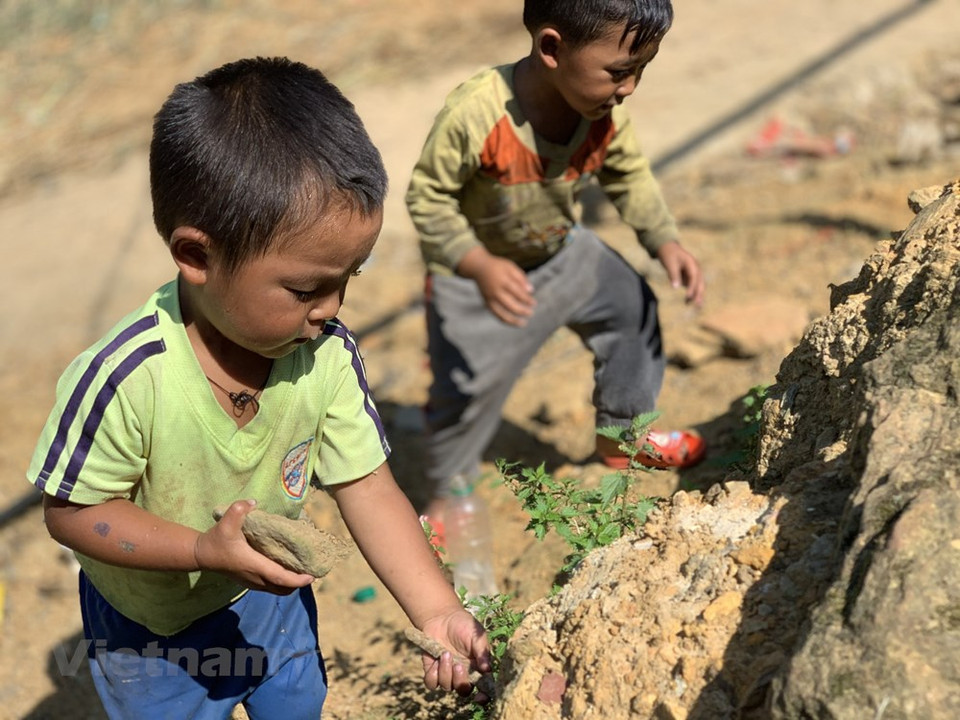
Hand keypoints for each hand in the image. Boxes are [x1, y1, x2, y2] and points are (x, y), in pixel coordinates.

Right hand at [194, 499, 314, 593]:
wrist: (202, 555)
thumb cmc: (216, 540)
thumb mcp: (225, 523)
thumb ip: (238, 510)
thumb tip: (253, 502)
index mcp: (254, 565)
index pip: (279, 578)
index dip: (296, 580)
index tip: (311, 577)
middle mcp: (255, 578)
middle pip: (283, 588)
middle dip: (298, 583)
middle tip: (313, 571)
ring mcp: (252, 582)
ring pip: (277, 590)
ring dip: (291, 584)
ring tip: (303, 571)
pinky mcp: (250, 582)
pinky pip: (271, 587)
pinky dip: (283, 583)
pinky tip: (288, 570)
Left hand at [419, 609, 491, 699]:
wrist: (442, 617)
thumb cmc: (464, 625)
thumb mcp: (477, 635)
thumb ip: (482, 651)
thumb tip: (487, 670)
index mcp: (478, 668)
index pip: (483, 689)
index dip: (483, 697)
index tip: (480, 697)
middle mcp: (463, 675)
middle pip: (463, 691)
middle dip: (460, 681)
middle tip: (458, 665)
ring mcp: (447, 674)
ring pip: (447, 687)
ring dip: (446, 672)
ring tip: (445, 654)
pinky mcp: (432, 671)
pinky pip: (431, 683)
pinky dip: (432, 675)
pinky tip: (435, 661)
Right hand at [457, 246, 535, 325]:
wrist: (478, 268)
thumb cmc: (498, 267)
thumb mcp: (510, 267)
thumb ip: (521, 278)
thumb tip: (531, 291)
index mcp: (503, 280)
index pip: (517, 293)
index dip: (526, 300)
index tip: (534, 304)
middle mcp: (495, 291)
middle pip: (510, 305)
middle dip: (521, 311)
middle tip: (531, 313)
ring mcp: (490, 298)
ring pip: (501, 313)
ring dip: (513, 320)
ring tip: (523, 324)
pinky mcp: (486, 302)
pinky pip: (495, 314)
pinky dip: (504, 320)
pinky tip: (513, 322)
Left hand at [657, 241, 704, 305]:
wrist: (667, 247)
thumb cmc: (668, 254)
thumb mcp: (669, 263)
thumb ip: (673, 275)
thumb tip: (676, 287)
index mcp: (692, 263)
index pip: (694, 277)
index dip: (692, 287)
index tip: (688, 296)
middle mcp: (695, 267)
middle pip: (700, 282)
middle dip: (699, 293)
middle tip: (698, 304)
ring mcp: (694, 271)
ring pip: (698, 284)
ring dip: (697, 294)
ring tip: (697, 306)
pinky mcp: (690, 275)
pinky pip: (693, 285)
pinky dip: (692, 292)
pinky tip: (689, 301)